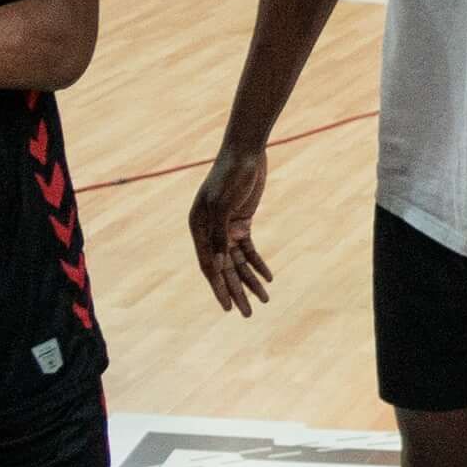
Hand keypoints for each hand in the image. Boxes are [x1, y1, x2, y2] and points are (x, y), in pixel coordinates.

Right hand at [188, 140, 271, 315]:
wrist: (246, 152)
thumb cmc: (231, 175)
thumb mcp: (224, 205)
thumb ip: (220, 234)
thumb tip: (219, 264)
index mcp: (198, 228)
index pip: (209, 265)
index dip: (218, 288)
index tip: (228, 308)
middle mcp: (209, 231)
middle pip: (224, 268)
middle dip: (236, 291)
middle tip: (248, 314)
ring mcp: (225, 227)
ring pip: (238, 262)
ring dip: (250, 281)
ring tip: (264, 300)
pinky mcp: (241, 222)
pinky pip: (248, 250)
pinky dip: (258, 264)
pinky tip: (268, 278)